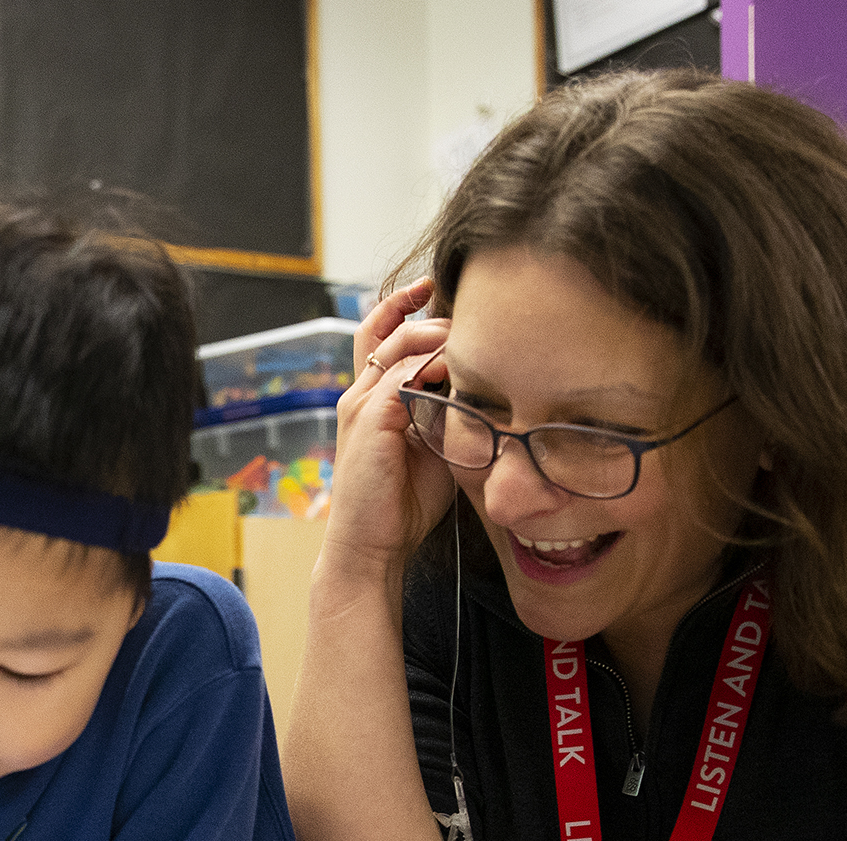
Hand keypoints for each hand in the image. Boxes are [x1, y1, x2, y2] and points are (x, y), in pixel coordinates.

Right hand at [325, 279, 460, 576]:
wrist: (371, 546)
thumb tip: (487, 391)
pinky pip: (404, 374)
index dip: (403, 305)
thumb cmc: (402, 504)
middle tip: (471, 315)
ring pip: (400, 343)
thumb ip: (447, 414)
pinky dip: (434, 365)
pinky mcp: (371, 419)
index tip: (434, 287)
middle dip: (428, 312)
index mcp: (370, 398)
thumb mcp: (432, 447)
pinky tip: (461, 371)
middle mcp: (359, 393)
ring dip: (440, 336)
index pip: (378, 333)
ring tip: (473, 341)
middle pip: (387, 326)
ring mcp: (361, 404)